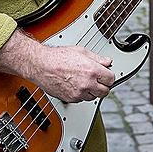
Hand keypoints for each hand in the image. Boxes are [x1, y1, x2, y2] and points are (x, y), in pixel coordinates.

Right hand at [0, 29, 114, 102]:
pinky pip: (82, 100)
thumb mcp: (81, 51)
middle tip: (98, 79)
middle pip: (105, 91)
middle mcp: (87, 84)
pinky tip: (76, 85)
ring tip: (84, 81)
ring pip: (94, 97)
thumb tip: (107, 62)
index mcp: (91, 70)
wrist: (42, 65)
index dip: (109, 76)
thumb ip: (97, 58)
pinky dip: (82, 94)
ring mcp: (79, 93)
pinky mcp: (71, 99)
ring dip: (92, 91)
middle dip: (103, 85)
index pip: (111, 79)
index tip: (106, 74)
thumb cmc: (58, 57)